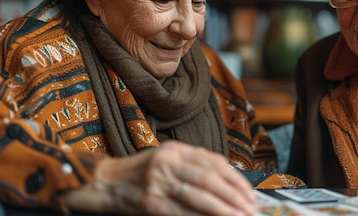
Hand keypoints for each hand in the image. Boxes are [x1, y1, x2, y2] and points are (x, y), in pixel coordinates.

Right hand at [64, 140, 255, 214]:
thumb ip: (195, 164)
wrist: (107, 182)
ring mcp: (157, 182)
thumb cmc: (144, 172)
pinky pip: (181, 212)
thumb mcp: (168, 158)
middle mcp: (167, 162)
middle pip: (208, 179)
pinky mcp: (150, 203)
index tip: (249, 193)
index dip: (235, 179)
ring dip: (222, 210)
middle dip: (233, 196)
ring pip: (197, 197)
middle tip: (249, 209)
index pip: (213, 162)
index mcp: (175, 149)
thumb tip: (231, 181)